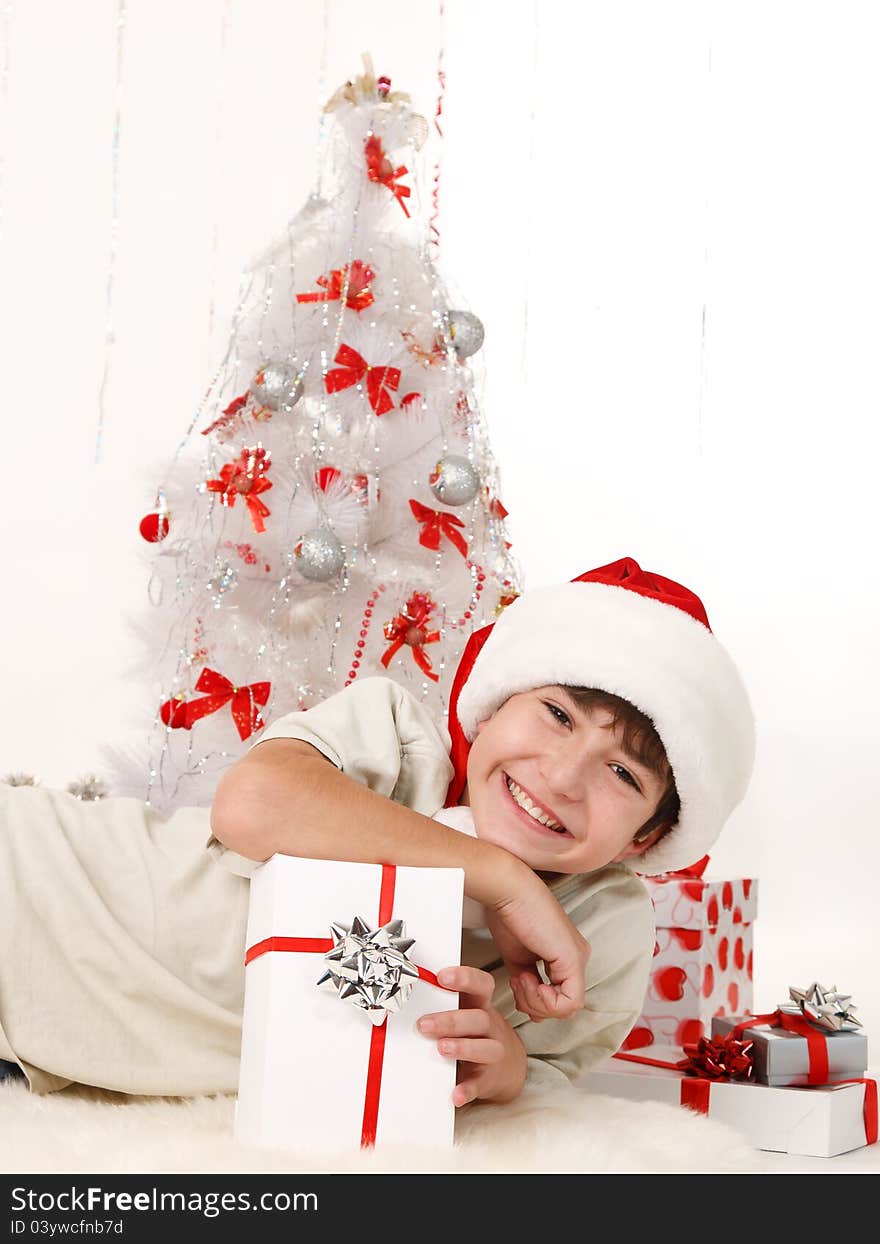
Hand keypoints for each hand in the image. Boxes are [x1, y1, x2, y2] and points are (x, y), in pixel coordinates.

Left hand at [418, 966, 525, 1106]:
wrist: (508, 1068)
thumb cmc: (477, 1034)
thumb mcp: (468, 1013)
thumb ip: (445, 1004)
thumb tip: (406, 994)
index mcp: (481, 1006)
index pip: (481, 985)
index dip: (465, 977)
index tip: (442, 976)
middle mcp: (490, 1027)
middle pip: (478, 1018)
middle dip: (450, 1020)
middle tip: (423, 1025)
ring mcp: (493, 1053)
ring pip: (485, 1048)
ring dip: (462, 1048)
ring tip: (441, 1049)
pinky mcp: (489, 1079)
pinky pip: (479, 1084)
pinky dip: (467, 1090)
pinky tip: (455, 1094)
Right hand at [485, 872, 590, 1021]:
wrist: (507, 892)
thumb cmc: (509, 915)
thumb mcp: (518, 958)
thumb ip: (527, 981)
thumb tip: (528, 1006)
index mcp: (565, 956)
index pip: (558, 999)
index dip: (533, 1001)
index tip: (515, 981)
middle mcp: (577, 957)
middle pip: (564, 1007)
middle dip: (535, 1005)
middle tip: (517, 983)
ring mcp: (577, 958)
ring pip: (567, 1008)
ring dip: (537, 1002)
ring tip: (521, 978)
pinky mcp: (573, 959)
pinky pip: (568, 1002)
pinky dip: (545, 1001)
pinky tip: (530, 981)